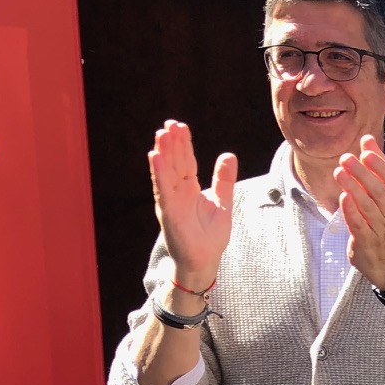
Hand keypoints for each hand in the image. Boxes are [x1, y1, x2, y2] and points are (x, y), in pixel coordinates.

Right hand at [147, 120, 234, 286]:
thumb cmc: (209, 235)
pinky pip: (163, 190)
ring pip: (166, 172)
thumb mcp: (222, 202)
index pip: (186, 161)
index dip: (183, 144)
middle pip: (174, 162)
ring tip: (161, 134)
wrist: (205, 261)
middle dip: (172, 143)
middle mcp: (178, 192)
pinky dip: (160, 174)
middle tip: (170, 123)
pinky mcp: (169, 213)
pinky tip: (155, 157)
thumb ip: (223, 180)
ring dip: (163, 153)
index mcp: (190, 188)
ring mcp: (172, 201)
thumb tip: (229, 155)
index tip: (180, 126)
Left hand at [335, 134, 384, 286]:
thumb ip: (375, 166)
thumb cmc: (380, 221)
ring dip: (354, 188)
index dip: (380, 165)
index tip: (365, 152)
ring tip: (339, 173)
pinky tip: (343, 197)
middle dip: (362, 173)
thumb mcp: (382, 193)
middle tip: (345, 158)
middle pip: (379, 190)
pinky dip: (351, 211)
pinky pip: (360, 225)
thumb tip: (368, 139)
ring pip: (369, 206)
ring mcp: (379, 228)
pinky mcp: (366, 241)